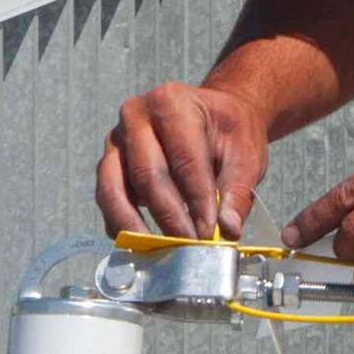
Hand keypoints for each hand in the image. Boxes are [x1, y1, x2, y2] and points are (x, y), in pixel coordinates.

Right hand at [96, 84, 269, 240]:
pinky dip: (120, 223)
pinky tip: (140, 243)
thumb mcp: (246, 154)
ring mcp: (116, 140)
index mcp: (172, 102)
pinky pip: (107, 197)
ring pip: (114, 188)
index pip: (184, 158)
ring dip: (134, 225)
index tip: (209, 231)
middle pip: (147, 174)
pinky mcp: (109, 163)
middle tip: (189, 245)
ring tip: (159, 250)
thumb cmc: (229, 132)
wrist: (213, 116)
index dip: (196, 199)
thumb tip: (228, 229)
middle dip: (169, 216)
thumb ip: (239, 191)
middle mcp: (136, 116)